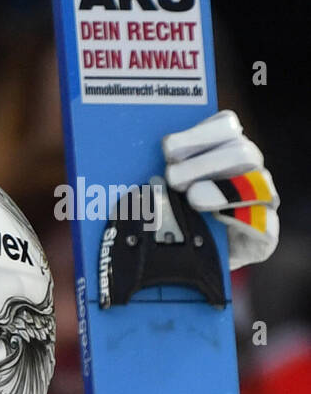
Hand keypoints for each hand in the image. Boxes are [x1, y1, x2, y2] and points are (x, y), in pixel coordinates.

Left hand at [162, 110, 279, 268]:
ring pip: (256, 183)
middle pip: (242, 151)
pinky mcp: (264, 237)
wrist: (179, 268)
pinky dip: (239, 219)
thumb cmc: (162, 223)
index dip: (200, 133)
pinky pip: (264, 224)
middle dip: (204, 162)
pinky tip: (217, 219)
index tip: (168, 148)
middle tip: (173, 177)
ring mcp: (260, 203)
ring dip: (220, 188)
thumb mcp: (154, 195)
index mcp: (223, 151)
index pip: (226, 125)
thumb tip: (129, 158)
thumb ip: (151, 175)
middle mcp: (247, 172)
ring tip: (192, 198)